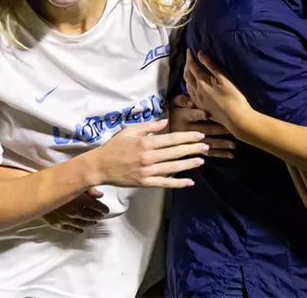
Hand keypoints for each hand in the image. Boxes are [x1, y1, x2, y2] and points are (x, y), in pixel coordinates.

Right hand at [42, 187, 108, 233]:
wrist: (36, 193)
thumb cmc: (56, 185)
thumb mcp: (74, 182)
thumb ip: (89, 189)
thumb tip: (100, 195)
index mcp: (81, 199)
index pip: (97, 207)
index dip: (103, 209)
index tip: (105, 210)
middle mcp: (75, 211)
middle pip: (91, 216)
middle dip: (97, 216)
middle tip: (100, 216)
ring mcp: (66, 219)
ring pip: (82, 224)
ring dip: (90, 224)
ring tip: (93, 223)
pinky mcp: (57, 224)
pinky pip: (70, 229)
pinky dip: (77, 230)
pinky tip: (81, 230)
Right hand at [90, 119, 206, 187]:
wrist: (99, 166)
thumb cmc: (114, 146)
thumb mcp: (129, 131)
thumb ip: (148, 127)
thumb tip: (165, 122)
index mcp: (145, 142)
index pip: (171, 139)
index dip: (187, 137)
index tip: (199, 136)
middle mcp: (148, 157)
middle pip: (175, 153)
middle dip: (192, 149)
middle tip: (206, 147)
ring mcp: (147, 171)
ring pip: (173, 168)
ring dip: (188, 164)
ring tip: (201, 161)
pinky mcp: (144, 182)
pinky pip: (164, 183)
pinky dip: (177, 183)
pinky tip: (189, 182)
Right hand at [170, 94, 235, 158]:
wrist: (161, 132)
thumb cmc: (171, 113)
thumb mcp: (173, 104)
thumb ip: (182, 100)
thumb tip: (191, 100)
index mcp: (182, 116)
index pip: (191, 115)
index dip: (199, 114)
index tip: (207, 114)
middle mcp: (187, 130)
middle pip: (204, 129)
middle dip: (219, 130)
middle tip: (232, 129)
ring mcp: (191, 142)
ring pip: (207, 143)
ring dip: (221, 144)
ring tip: (233, 145)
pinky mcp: (194, 150)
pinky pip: (207, 153)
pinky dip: (219, 154)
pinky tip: (229, 155)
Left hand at [183, 50, 252, 134]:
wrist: (237, 119)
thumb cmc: (234, 97)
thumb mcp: (224, 79)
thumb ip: (211, 66)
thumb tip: (200, 55)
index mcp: (202, 83)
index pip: (192, 67)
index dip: (190, 58)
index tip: (189, 50)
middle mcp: (197, 92)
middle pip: (187, 76)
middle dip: (187, 66)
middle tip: (189, 58)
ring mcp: (199, 101)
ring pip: (188, 86)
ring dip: (187, 76)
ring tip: (189, 70)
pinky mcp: (202, 108)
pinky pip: (191, 95)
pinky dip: (190, 87)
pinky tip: (193, 88)